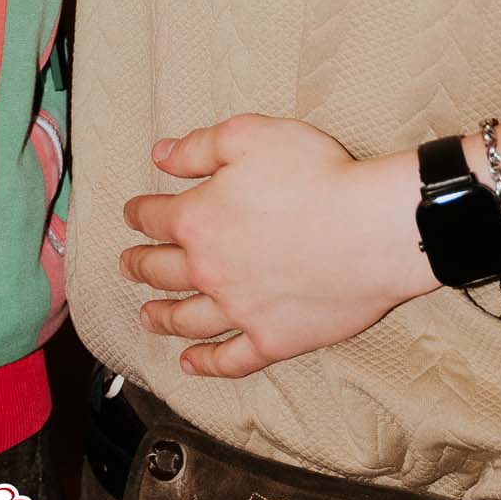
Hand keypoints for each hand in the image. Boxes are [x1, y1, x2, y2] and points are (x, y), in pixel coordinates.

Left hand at [121, 116, 431, 378]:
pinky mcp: (272, 340)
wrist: (372, 229)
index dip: (138, 213)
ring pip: (186, 319)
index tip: (132, 214)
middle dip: (139, 265)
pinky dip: (207, 363)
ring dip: (161, 317)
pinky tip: (191, 363)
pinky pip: (230, 359)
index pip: (153, 217)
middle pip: (160, 270)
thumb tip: (161, 155)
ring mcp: (239, 310)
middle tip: (128, 265)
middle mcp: (208, 270)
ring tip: (146, 316)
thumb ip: (199, 147)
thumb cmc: (316, 175)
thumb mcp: (249, 136)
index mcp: (197, 218)